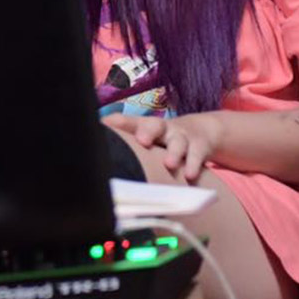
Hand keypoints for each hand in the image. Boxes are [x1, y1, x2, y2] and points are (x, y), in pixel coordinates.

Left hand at [104, 112, 223, 182]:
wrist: (202, 131)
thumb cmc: (164, 139)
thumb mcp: (148, 137)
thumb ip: (126, 140)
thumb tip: (95, 145)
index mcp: (146, 127)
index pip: (130, 122)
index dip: (119, 123)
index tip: (106, 125)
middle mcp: (163, 129)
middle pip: (155, 125)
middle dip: (148, 132)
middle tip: (142, 140)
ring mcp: (182, 137)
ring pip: (178, 142)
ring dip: (174, 152)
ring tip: (169, 164)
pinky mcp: (199, 147)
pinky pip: (197, 155)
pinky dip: (193, 165)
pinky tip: (189, 176)